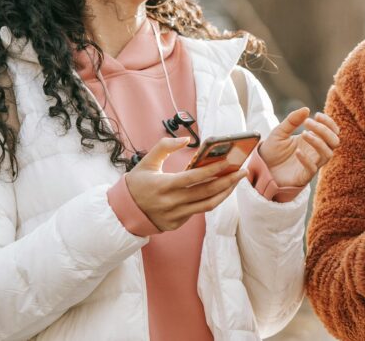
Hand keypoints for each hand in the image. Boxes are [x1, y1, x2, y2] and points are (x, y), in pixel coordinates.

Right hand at [125, 137, 247, 231]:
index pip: (193, 178)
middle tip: (242, 171)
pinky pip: (199, 211)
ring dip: (225, 193)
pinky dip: (212, 200)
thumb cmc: (136, 183)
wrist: (122, 212)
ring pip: (207, 205)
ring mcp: (175, 216)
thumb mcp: (146, 162)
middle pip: (206, 193)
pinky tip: (221, 190)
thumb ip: (164, 146)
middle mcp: (171, 203)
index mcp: (163, 186)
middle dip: (227, 182)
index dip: (212, 171)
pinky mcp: (177, 224)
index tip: (229, 163)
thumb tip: (186, 140)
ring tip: (236, 181)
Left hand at [258, 107, 339, 188]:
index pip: (332, 131)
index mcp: (313, 139)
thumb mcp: (280, 131)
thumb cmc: (272, 150)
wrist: (261, 168)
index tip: (316, 115)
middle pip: (334, 141)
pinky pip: (312, 169)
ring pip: (327, 154)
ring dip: (318, 142)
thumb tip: (306, 109)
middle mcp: (315, 152)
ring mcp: (311, 164)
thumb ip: (292, 120)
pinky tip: (297, 152)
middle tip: (307, 122)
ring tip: (303, 134)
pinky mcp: (304, 176)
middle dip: (324, 130)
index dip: (328, 122)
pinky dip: (307, 159)